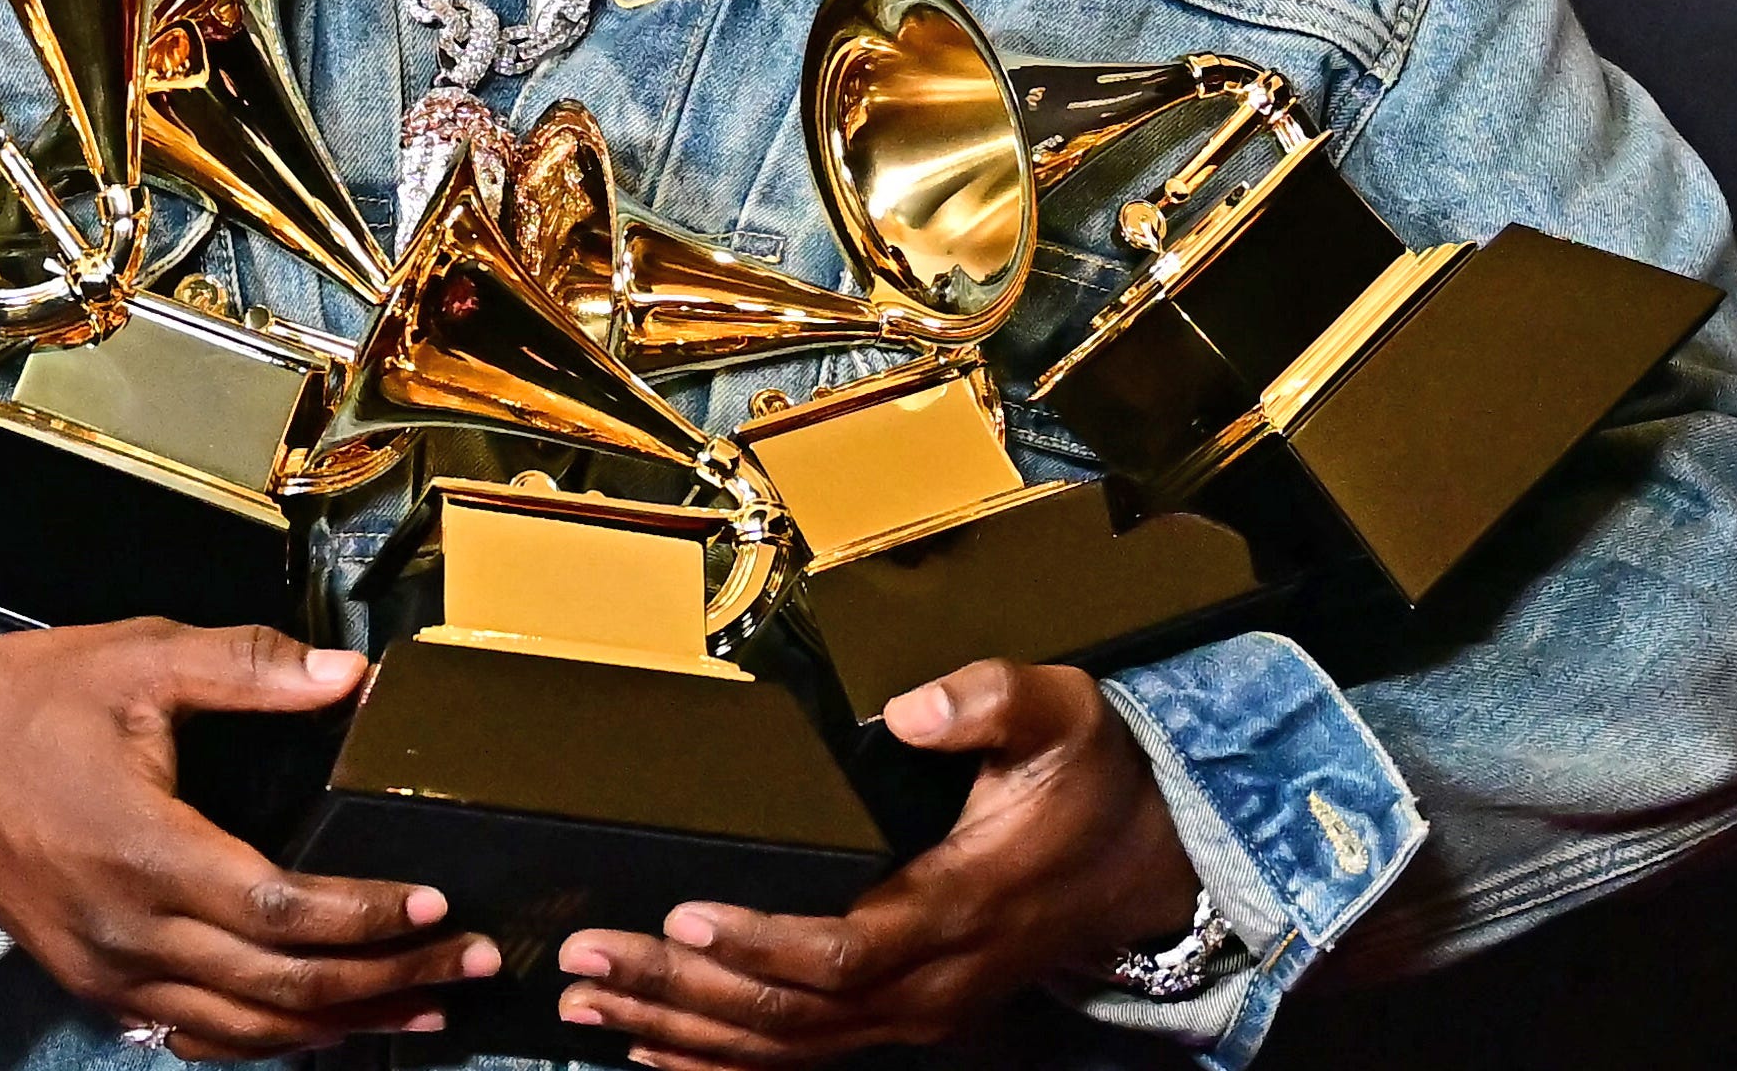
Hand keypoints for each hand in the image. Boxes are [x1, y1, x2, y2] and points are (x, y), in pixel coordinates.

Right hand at [0, 619, 498, 1058]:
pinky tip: (325, 1030)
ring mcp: (110, 975)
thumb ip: (250, 666)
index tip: (438, 905)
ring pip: (246, 1032)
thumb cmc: (27, 704)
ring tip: (425, 1009)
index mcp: (147, 854)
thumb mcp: (140, 658)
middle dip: (388, 981)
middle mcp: (130, 934)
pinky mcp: (96, 987)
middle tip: (470, 964)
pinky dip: (269, 1043)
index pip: (283, 910)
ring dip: (344, 1026)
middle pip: (282, 988)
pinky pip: (196, 1037)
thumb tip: (350, 675)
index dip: (368, 918)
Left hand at [552, 660, 1198, 1065]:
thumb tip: (910, 706)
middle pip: (790, 1012)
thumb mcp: (1063, 715)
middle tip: (586, 959)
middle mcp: (930, 984)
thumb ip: (991, 701)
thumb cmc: (1093, 782)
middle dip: (680, 989)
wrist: (1150, 865)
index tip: (682, 914)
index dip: (758, 944)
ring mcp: (916, 1013)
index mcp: (958, 910)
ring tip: (589, 1001)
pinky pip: (804, 1058)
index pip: (842, 951)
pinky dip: (722, 1063)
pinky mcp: (903, 1018)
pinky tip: (655, 1053)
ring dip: (681, 1029)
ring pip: (785, 1047)